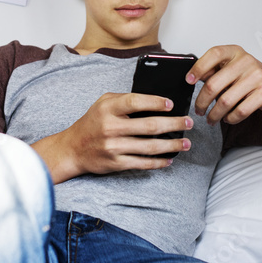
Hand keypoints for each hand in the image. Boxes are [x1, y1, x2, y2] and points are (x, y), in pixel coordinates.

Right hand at [32, 92, 192, 182]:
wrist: (73, 148)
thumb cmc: (92, 122)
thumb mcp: (103, 103)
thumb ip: (125, 99)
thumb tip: (155, 101)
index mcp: (108, 108)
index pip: (135, 102)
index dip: (155, 102)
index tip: (171, 104)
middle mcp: (111, 127)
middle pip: (149, 126)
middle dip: (174, 124)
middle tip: (188, 123)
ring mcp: (114, 147)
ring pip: (150, 147)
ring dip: (172, 145)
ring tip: (185, 142)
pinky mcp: (116, 163)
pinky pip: (142, 163)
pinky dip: (159, 162)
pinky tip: (170, 158)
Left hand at [189, 45, 261, 125]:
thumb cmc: (251, 77)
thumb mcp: (233, 68)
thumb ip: (214, 70)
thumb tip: (192, 78)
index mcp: (235, 52)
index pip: (213, 54)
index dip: (198, 67)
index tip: (189, 80)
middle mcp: (246, 61)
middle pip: (214, 84)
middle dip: (202, 101)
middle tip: (198, 109)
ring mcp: (257, 76)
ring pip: (225, 101)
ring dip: (214, 114)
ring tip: (211, 118)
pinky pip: (240, 111)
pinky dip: (230, 118)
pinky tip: (227, 118)